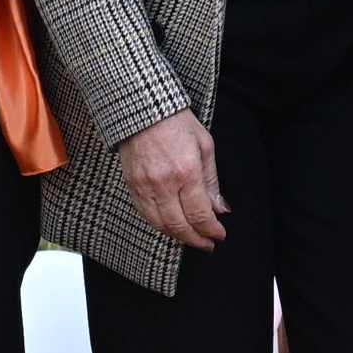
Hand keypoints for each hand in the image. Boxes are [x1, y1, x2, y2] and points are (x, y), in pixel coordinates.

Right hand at [115, 111, 226, 250]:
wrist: (142, 107)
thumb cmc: (175, 121)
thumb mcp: (205, 145)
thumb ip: (212, 181)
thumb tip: (220, 208)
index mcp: (186, 171)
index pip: (200, 214)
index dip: (211, 230)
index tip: (219, 235)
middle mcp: (164, 183)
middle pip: (180, 225)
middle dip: (196, 240)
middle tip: (207, 244)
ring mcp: (144, 186)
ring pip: (161, 225)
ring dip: (178, 236)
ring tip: (190, 238)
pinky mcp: (132, 185)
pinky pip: (145, 214)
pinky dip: (159, 225)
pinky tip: (170, 226)